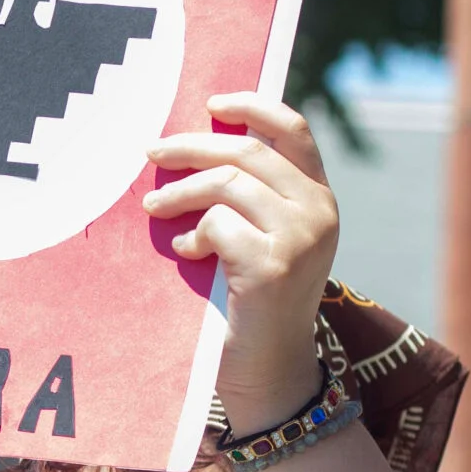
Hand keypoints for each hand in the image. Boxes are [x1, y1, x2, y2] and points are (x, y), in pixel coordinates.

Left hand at [143, 92, 339, 430]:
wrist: (270, 368)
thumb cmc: (253, 300)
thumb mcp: (264, 238)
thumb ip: (250, 196)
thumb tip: (196, 143)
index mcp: (319, 197)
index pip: (292, 130)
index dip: (252, 107)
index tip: (212, 103)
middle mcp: (319, 211)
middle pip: (245, 152)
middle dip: (190, 146)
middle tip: (151, 153)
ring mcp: (301, 238)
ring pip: (226, 183)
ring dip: (179, 192)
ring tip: (153, 206)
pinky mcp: (273, 267)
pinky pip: (217, 225)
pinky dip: (192, 235)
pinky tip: (186, 254)